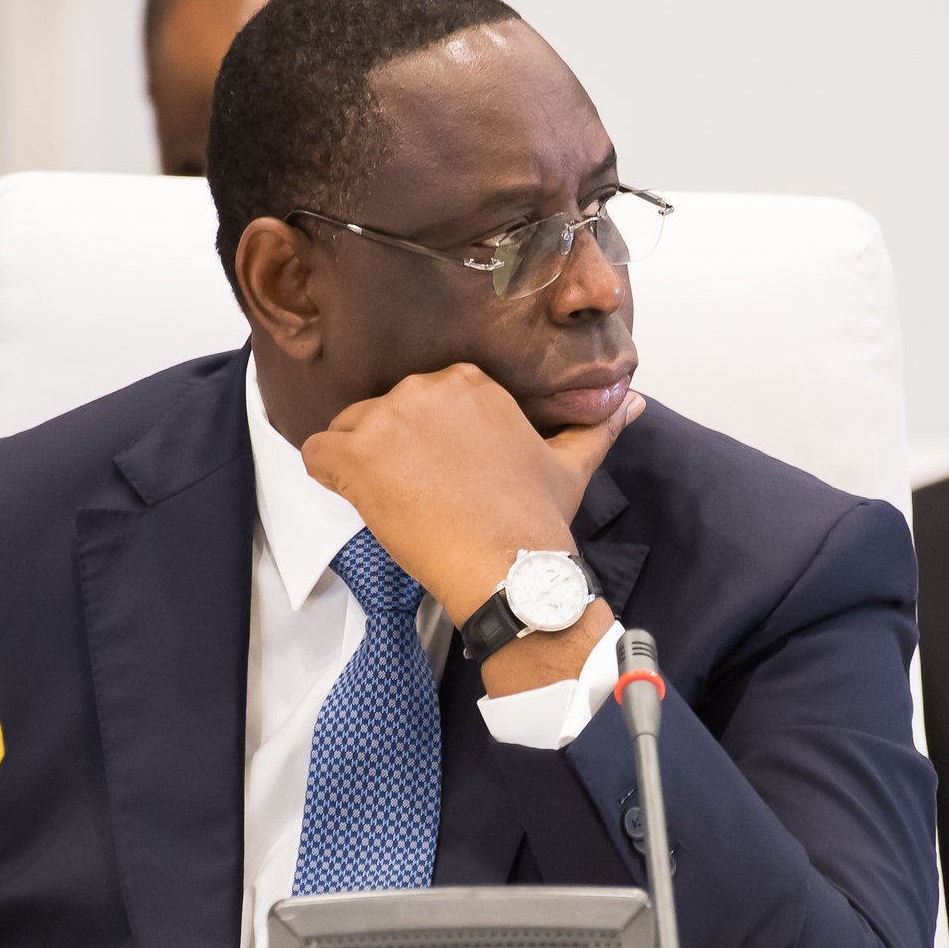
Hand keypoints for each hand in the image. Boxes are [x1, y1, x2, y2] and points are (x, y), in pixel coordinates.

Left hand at [301, 363, 644, 620]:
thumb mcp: (571, 464)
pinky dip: (327, 477)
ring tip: (398, 503)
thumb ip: (596, 427)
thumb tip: (632, 403)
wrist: (511, 566)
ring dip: (363, 466)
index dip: (427, 440)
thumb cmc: (536, 518)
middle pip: (383, 413)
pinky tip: (359, 501)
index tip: (443, 473)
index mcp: (470, 381)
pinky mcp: (354, 457)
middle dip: (394, 451)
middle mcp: (425, 388)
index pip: (424, 398)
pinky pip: (315, 453)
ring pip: (348, 431)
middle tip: (423, 494)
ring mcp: (386, 420)